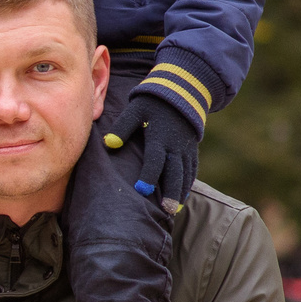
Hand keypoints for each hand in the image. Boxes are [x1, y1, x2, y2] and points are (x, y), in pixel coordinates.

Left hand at [101, 91, 202, 210]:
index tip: (142, 191)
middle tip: (167, 211)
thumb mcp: (135, 110)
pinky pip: (192, 169)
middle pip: (174, 172)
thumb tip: (109, 143)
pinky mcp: (191, 149)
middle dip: (171, 192)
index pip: (155, 160)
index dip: (148, 176)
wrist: (182, 91)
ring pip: (185, 174)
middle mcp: (175, 146)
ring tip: (173, 210)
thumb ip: (122, 127)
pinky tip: (182, 197)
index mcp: (159, 137)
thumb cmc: (152, 102)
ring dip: (180, 192)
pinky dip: (188, 184)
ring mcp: (185, 148)